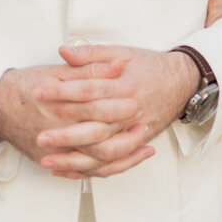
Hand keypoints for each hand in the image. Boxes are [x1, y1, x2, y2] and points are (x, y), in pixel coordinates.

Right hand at [0, 60, 147, 175]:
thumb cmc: (27, 85)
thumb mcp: (57, 71)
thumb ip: (90, 69)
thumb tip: (119, 65)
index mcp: (61, 106)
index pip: (99, 109)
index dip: (121, 106)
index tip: (138, 101)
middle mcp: (58, 132)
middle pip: (101, 140)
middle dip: (128, 135)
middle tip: (146, 126)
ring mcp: (55, 152)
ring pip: (97, 162)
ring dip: (124, 157)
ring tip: (145, 148)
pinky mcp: (52, 162)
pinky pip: (85, 172)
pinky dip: (107, 169)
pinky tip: (125, 161)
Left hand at [28, 44, 200, 177]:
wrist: (182, 82)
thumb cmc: (151, 66)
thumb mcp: (123, 52)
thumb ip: (92, 54)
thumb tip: (64, 52)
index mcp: (126, 86)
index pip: (90, 90)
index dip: (63, 91)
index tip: (38, 92)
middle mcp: (132, 112)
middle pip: (96, 128)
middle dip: (66, 135)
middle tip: (40, 136)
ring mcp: (136, 131)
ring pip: (104, 152)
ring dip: (75, 159)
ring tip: (47, 160)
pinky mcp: (136, 144)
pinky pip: (113, 164)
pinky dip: (89, 170)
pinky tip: (67, 170)